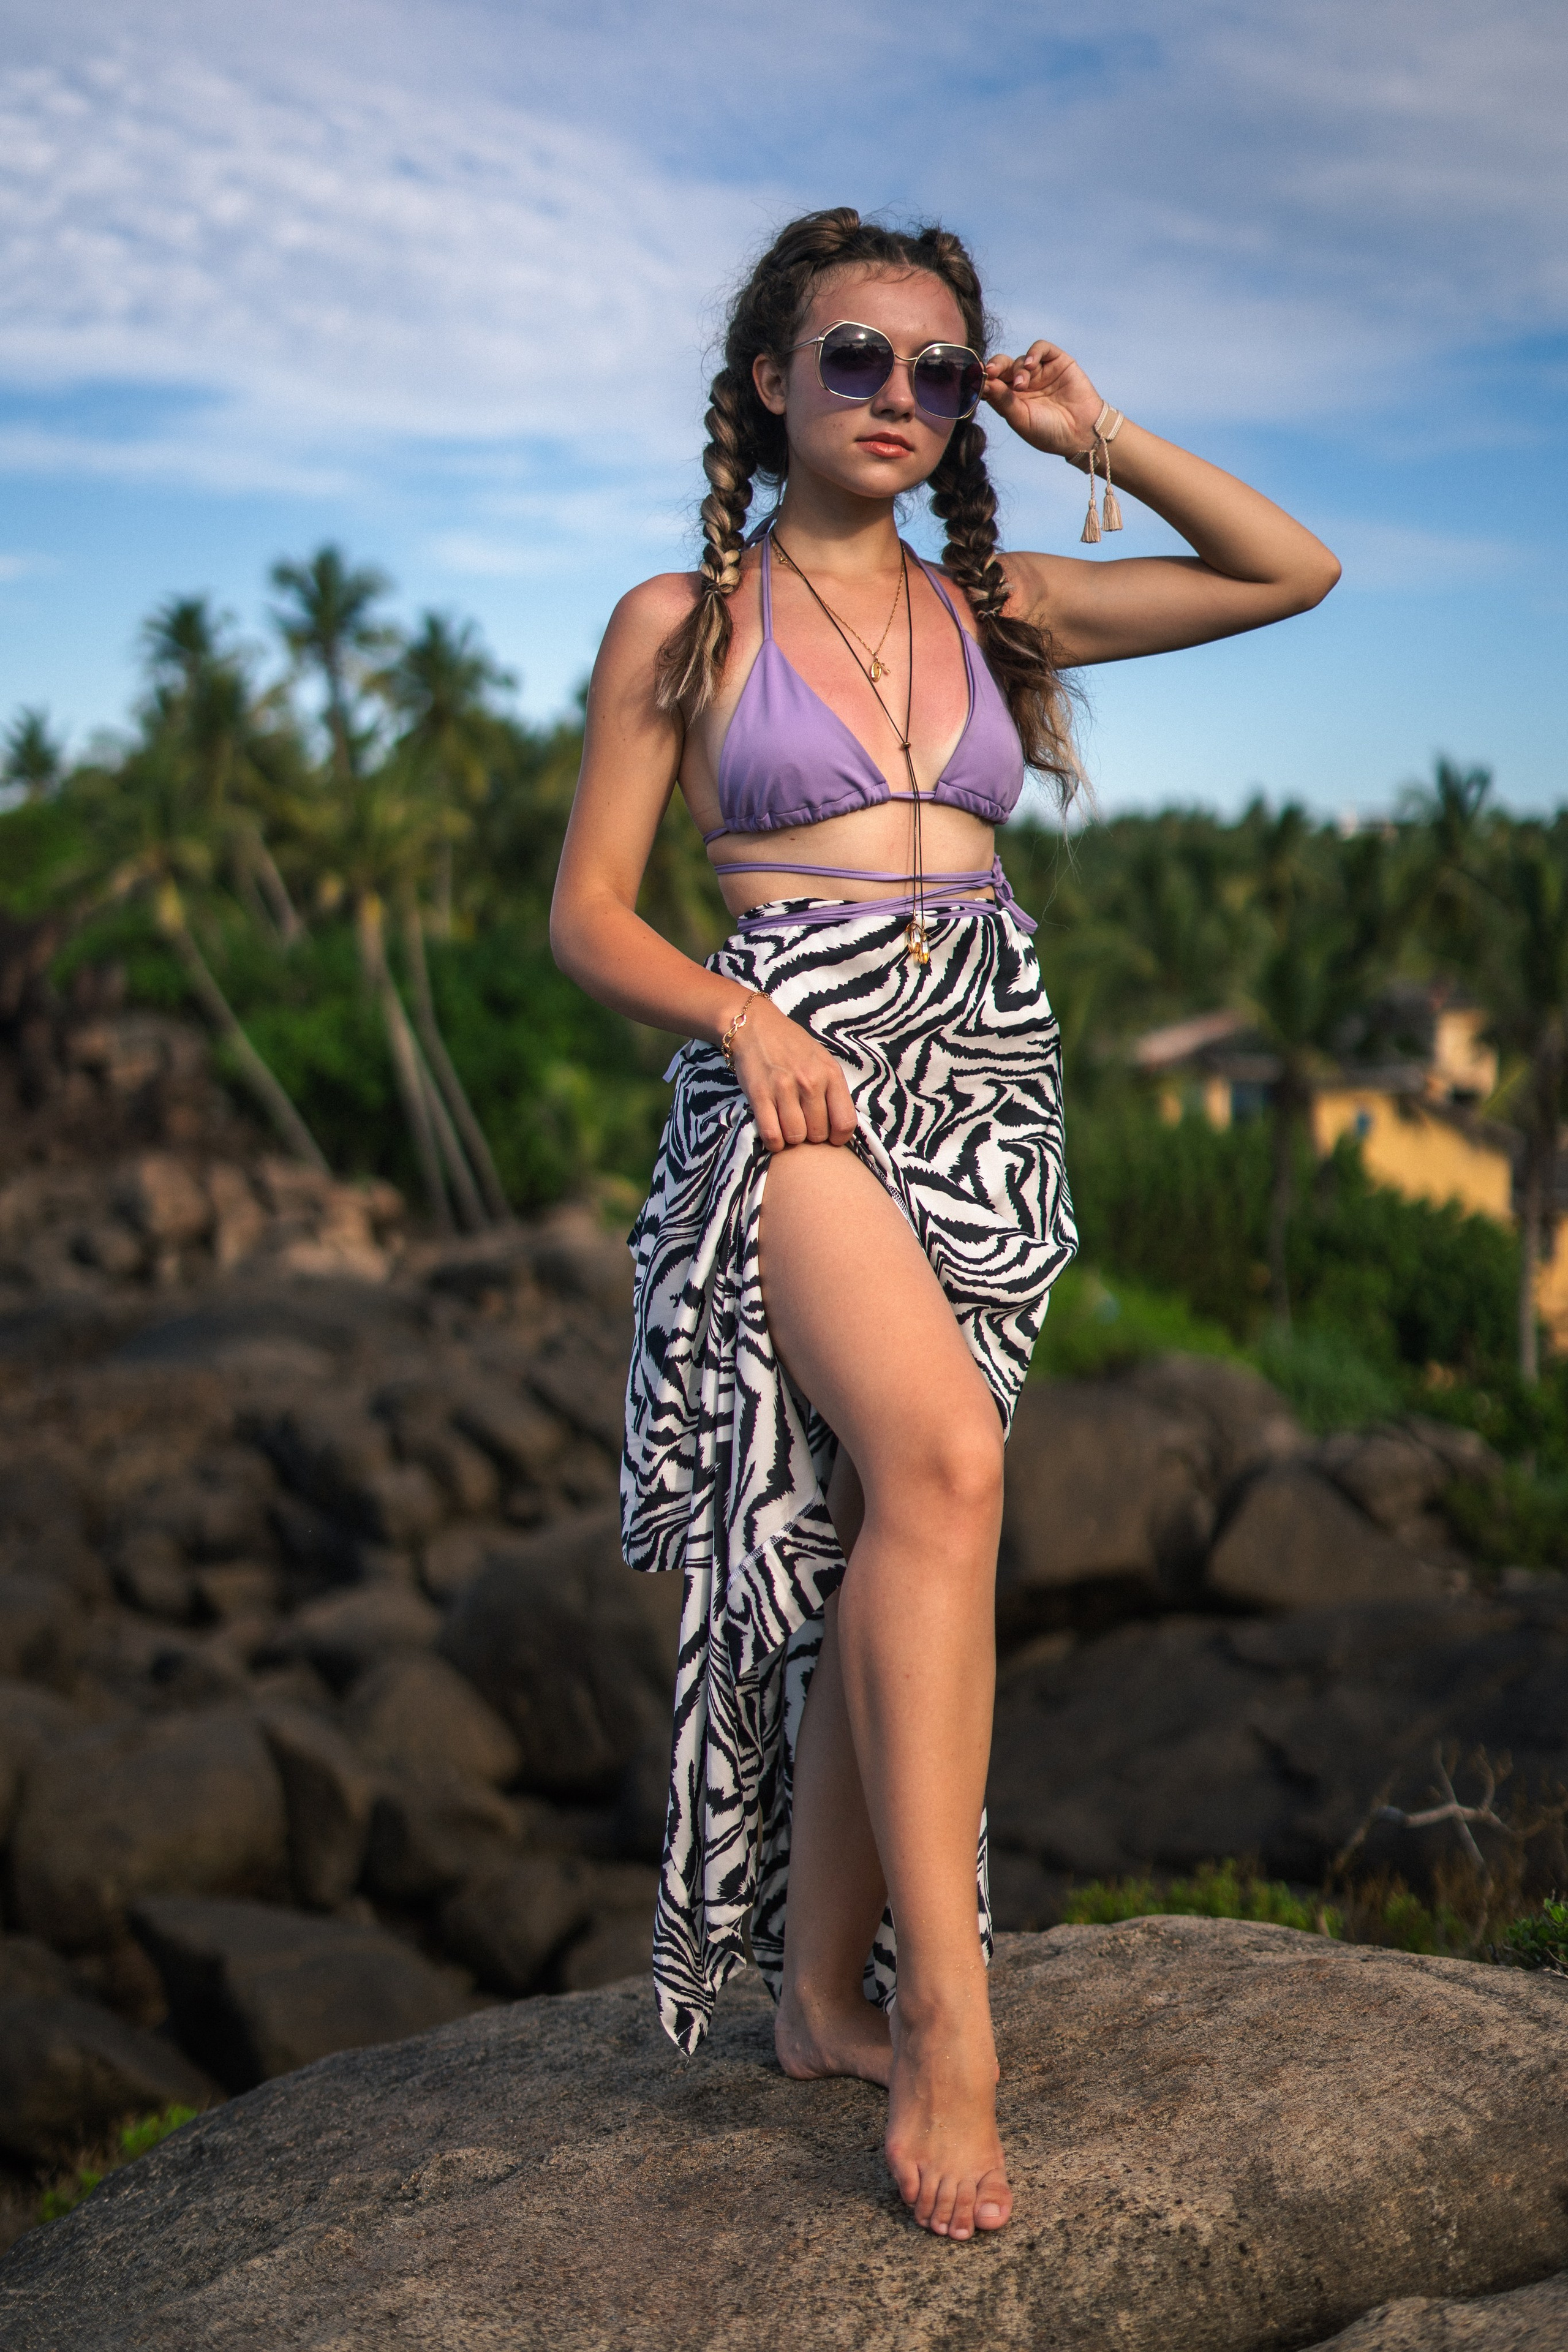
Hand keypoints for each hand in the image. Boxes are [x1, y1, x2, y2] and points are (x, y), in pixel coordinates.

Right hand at [727, 995, 856, 1152]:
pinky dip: (774, 1142)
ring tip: (787, 1126)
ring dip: (791, 1138)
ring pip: (795, 1137)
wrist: (754, 1026)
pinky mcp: (760, 1095)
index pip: (844, 1123)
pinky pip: (772, 1135)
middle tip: (803, 1125)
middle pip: (818, 1134)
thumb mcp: (822, 1060)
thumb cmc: (791, 1045)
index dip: (839, 1138)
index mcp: (830, 1073)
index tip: (830, 1137)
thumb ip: (833, 1089)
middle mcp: (810, 1082)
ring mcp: (784, 1089)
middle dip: (811, 1136)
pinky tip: (774, 1132)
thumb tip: (840, 1126)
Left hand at [981, 341, 1104, 458]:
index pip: (992, 383)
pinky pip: (1040, 348)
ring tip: (1022, 384)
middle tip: (991, 372)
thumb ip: (1002, 400)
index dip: (983, 379)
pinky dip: (1033, 352)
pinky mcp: (1057, 361)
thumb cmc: (1048, 432)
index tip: (976, 378)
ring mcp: (1040, 372)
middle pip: (1002, 367)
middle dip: (995, 367)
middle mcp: (1023, 384)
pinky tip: (1030, 364)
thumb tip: (983, 382)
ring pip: (1019, 360)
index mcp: (1011, 400)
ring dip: (1017, 369)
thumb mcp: (1020, 419)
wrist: (1081, 432)